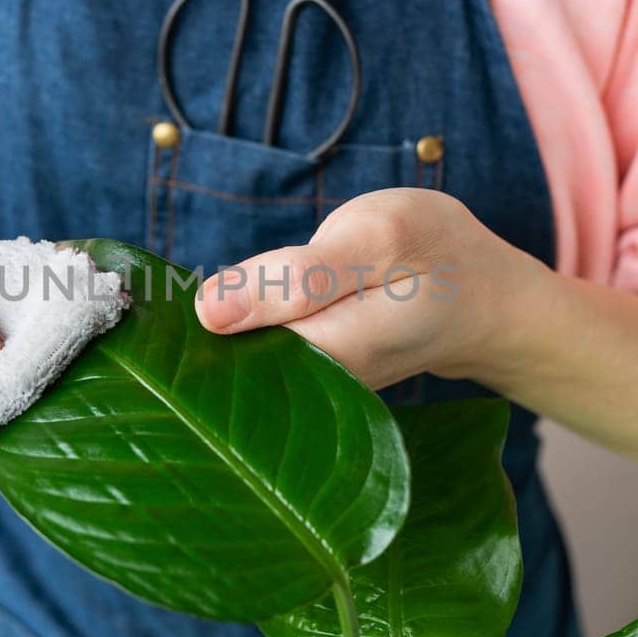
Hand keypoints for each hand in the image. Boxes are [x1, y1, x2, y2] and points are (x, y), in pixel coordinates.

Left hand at [193, 187, 543, 390]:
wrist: (488, 302)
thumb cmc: (436, 256)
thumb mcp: (376, 240)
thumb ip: (295, 277)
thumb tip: (208, 312)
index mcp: (329, 357)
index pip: (223, 363)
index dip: (178, 334)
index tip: (149, 307)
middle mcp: (316, 394)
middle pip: (224, 376)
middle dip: (188, 343)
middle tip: (161, 305)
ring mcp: (315, 396)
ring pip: (238, 374)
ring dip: (209, 343)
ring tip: (188, 316)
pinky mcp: (313, 386)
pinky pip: (257, 369)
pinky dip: (236, 344)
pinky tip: (228, 323)